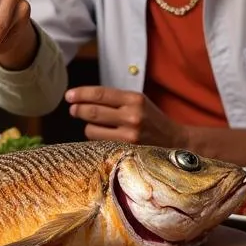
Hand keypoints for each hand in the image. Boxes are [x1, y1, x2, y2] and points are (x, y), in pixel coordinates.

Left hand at [64, 86, 188, 146]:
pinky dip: (97, 139)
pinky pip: (99, 144)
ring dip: (89, 127)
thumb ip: (115, 100)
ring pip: (92, 130)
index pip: (100, 94)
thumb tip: (82, 99)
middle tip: (72, 109)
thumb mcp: (138, 102)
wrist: (177, 141)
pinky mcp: (127, 151)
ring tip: (96, 126)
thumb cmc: (151, 120)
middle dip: (77, 110)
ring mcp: (130, 136)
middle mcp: (132, 116)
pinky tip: (103, 137)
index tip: (68, 96)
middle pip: (92, 112)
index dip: (80, 94)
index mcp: (134, 99)